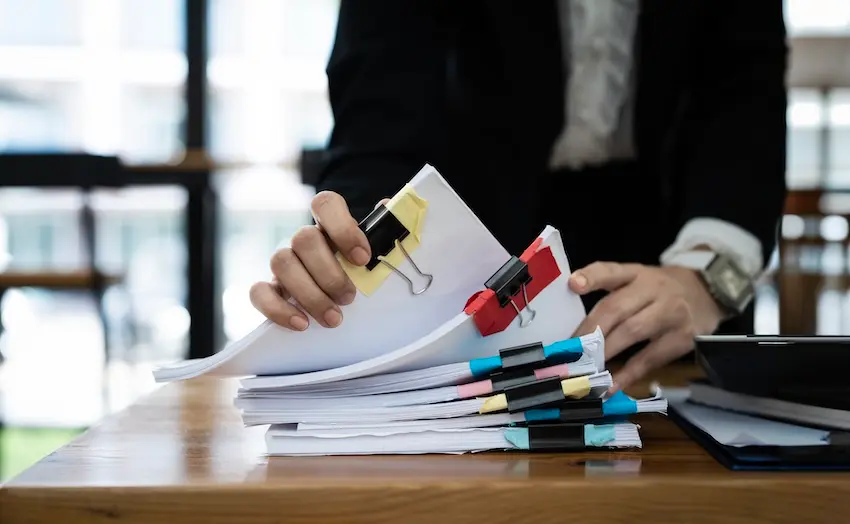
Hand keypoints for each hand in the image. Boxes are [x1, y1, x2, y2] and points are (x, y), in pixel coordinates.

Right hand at [249, 192, 384, 330]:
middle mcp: (304, 240)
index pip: (326, 204)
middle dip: (328, 273)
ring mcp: (284, 263)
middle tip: (349, 297)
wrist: (343, 301)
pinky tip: (302, 324)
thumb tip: (388, 205)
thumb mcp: (376, 254)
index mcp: (330, 225)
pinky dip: (278, 309)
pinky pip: (258, 292)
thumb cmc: (360, 274)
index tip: (362, 258)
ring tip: (333, 318)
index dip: (342, 228)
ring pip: (281, 262)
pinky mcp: (269, 289)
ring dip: (309, 294)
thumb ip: (383, 232)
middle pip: (303, 238)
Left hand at [568, 261, 724, 391]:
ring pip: (632, 332)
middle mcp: (653, 289)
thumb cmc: (661, 290)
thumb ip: (610, 294)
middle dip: (590, 330)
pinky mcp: (683, 337)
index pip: (612, 271)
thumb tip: (575, 328)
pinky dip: (628, 374)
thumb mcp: (638, 280)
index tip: (573, 285)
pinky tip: (611, 386)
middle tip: (568, 349)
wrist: (710, 292)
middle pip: (617, 307)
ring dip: (605, 351)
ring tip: (585, 367)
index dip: (592, 277)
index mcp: (636, 273)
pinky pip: (650, 358)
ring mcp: (671, 313)